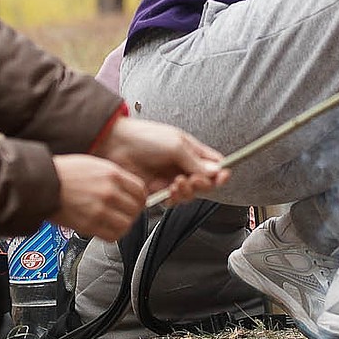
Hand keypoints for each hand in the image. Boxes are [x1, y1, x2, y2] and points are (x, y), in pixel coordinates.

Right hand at [48, 153, 147, 239]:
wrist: (42, 183)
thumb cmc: (63, 173)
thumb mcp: (94, 164)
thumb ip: (112, 176)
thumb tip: (126, 188)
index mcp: (112, 174)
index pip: (140, 191)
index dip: (140, 199)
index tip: (137, 202)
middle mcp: (109, 192)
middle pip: (136, 208)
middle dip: (133, 212)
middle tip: (126, 213)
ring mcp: (100, 209)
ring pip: (127, 224)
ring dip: (124, 225)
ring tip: (116, 222)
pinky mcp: (89, 225)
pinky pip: (112, 235)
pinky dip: (113, 234)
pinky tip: (107, 229)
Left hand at [93, 115, 228, 208]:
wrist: (116, 145)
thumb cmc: (145, 137)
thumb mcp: (176, 145)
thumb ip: (196, 162)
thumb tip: (216, 173)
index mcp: (192, 151)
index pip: (214, 165)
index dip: (221, 173)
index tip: (223, 177)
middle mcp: (183, 166)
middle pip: (205, 183)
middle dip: (202, 185)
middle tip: (193, 180)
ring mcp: (171, 178)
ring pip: (190, 194)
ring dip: (188, 192)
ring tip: (178, 183)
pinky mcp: (157, 191)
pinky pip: (173, 201)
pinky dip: (174, 199)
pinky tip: (169, 191)